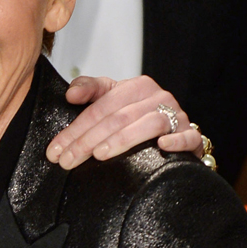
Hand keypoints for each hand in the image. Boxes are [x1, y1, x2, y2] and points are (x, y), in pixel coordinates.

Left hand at [47, 75, 203, 170]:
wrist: (173, 128)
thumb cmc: (137, 114)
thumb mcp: (112, 98)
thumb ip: (90, 90)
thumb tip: (70, 95)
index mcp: (136, 87)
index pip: (100, 108)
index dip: (75, 129)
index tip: (56, 150)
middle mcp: (157, 97)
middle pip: (118, 118)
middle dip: (88, 141)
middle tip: (68, 161)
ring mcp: (176, 115)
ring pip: (148, 125)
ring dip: (123, 140)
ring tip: (99, 155)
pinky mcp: (190, 133)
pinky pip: (187, 136)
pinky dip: (175, 141)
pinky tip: (161, 147)